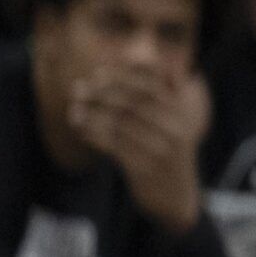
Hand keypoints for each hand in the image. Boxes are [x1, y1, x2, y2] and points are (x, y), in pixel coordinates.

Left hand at [70, 68, 207, 230]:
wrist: (176, 197)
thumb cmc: (169, 153)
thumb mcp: (174, 121)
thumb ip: (163, 92)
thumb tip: (142, 59)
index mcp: (182, 113)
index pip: (151, 86)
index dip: (123, 76)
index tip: (98, 71)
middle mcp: (175, 128)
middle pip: (133, 103)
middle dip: (101, 93)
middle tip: (77, 88)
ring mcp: (161, 149)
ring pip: (120, 124)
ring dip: (92, 114)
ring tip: (73, 109)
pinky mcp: (144, 168)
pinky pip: (114, 146)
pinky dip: (94, 135)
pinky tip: (81, 129)